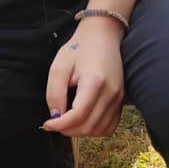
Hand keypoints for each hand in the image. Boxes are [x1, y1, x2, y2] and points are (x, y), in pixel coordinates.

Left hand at [42, 20, 124, 137]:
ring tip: (68, 119)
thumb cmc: (79, 49)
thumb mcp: (59, 67)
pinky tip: (83, 120)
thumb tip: (55, 116)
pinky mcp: (121, 100)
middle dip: (67, 129)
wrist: (103, 36)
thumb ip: (54, 93)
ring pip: (98, 130)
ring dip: (80, 131)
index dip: (59, 125)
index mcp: (95, 82)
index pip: (78, 116)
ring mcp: (118, 98)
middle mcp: (111, 93)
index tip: (47, 123)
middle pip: (88, 126)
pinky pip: (109, 127)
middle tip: (55, 121)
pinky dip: (94, 129)